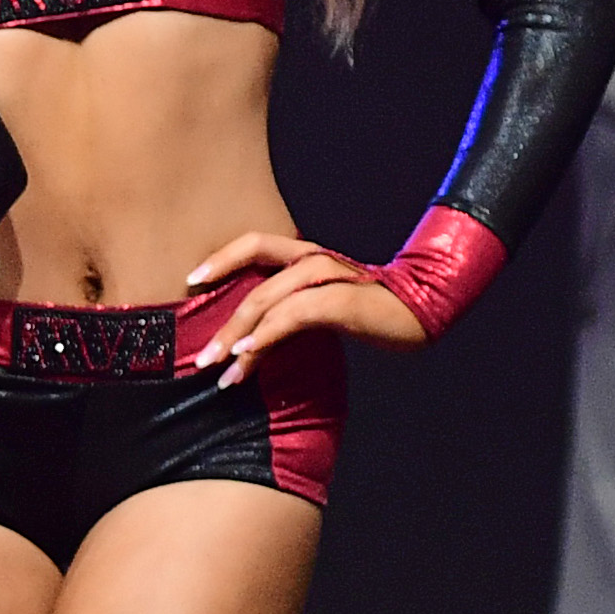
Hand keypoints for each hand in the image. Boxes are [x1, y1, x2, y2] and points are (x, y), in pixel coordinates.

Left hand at [186, 231, 429, 382]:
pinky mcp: (342, 300)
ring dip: (239, 335)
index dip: (221, 258)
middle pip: (254, 280)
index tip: (191, 281)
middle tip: (200, 358)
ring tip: (220, 369)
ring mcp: (329, 277)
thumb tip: (246, 341)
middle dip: (222, 321)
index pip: (254, 244)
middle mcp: (313, 259)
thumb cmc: (368, 312)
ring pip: (268, 299)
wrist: (423, 310)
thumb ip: (286, 314)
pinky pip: (294, 314)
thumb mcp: (319, 309)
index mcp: (305, 256)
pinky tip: (249, 354)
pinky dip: (268, 334)